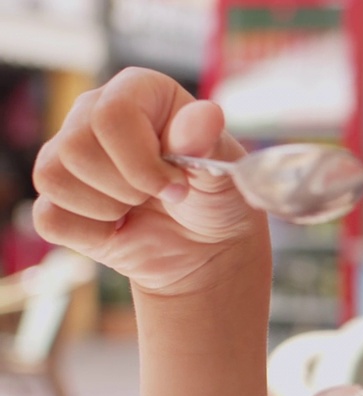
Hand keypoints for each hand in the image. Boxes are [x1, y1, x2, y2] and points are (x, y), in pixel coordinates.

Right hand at [31, 67, 269, 296]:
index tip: (177, 185)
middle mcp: (93, 113)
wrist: (208, 246)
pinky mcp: (55, 199)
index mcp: (137, 91)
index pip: (111, 115)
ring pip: (53, 178)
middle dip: (127, 187)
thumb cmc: (216, 198)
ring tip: (138, 207)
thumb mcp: (223, 171)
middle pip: (75, 147)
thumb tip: (205, 116)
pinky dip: (89, 232)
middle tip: (159, 196)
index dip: (142, 163)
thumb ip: (208, 143)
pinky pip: (48, 217)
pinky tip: (117, 225)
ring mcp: (67, 155)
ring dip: (108, 208)